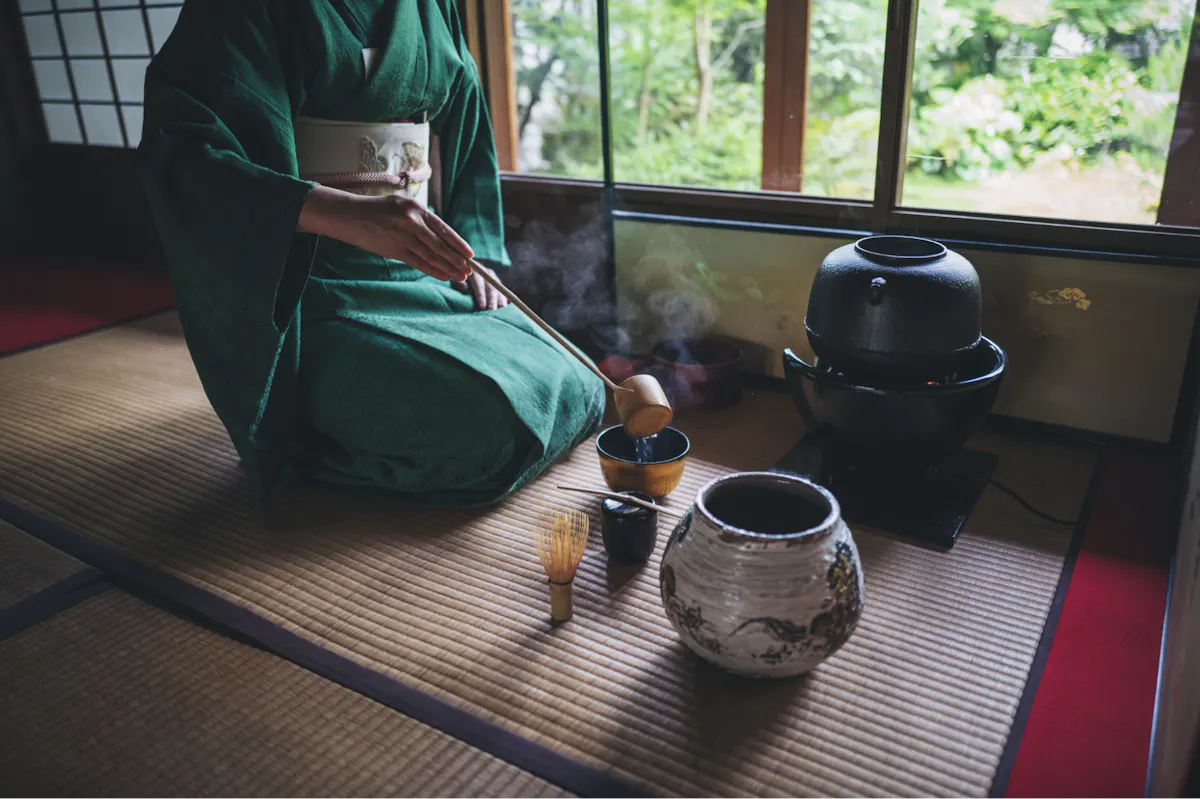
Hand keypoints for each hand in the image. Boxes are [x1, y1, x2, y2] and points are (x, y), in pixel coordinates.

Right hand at [298, 187, 472, 282]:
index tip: (471, 255)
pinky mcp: (394, 250)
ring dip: (447, 268)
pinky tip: (443, 276)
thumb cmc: (380, 210)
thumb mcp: (403, 206)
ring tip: (460, 277)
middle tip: (469, 271)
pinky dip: (432, 271)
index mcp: (416, 208)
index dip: (458, 244)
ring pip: (430, 256)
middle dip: (456, 260)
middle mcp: (411, 222)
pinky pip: (418, 263)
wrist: (351, 216)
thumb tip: (444, 241)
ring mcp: (402, 237)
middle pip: (439, 246)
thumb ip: (422, 221)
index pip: (443, 229)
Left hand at [453, 263, 509, 310]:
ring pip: (498, 289)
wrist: (465, 269)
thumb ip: (458, 283)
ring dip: (500, 300)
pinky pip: (502, 290)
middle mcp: (486, 272)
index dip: (481, 296)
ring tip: (501, 310)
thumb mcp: (455, 279)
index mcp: (475, 270)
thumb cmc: (458, 278)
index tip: (482, 307)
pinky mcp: (498, 282)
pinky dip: (504, 298)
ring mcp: (493, 276)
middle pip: (491, 287)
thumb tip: (465, 288)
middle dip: (492, 300)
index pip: (479, 284)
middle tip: (492, 311)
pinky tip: (506, 306)